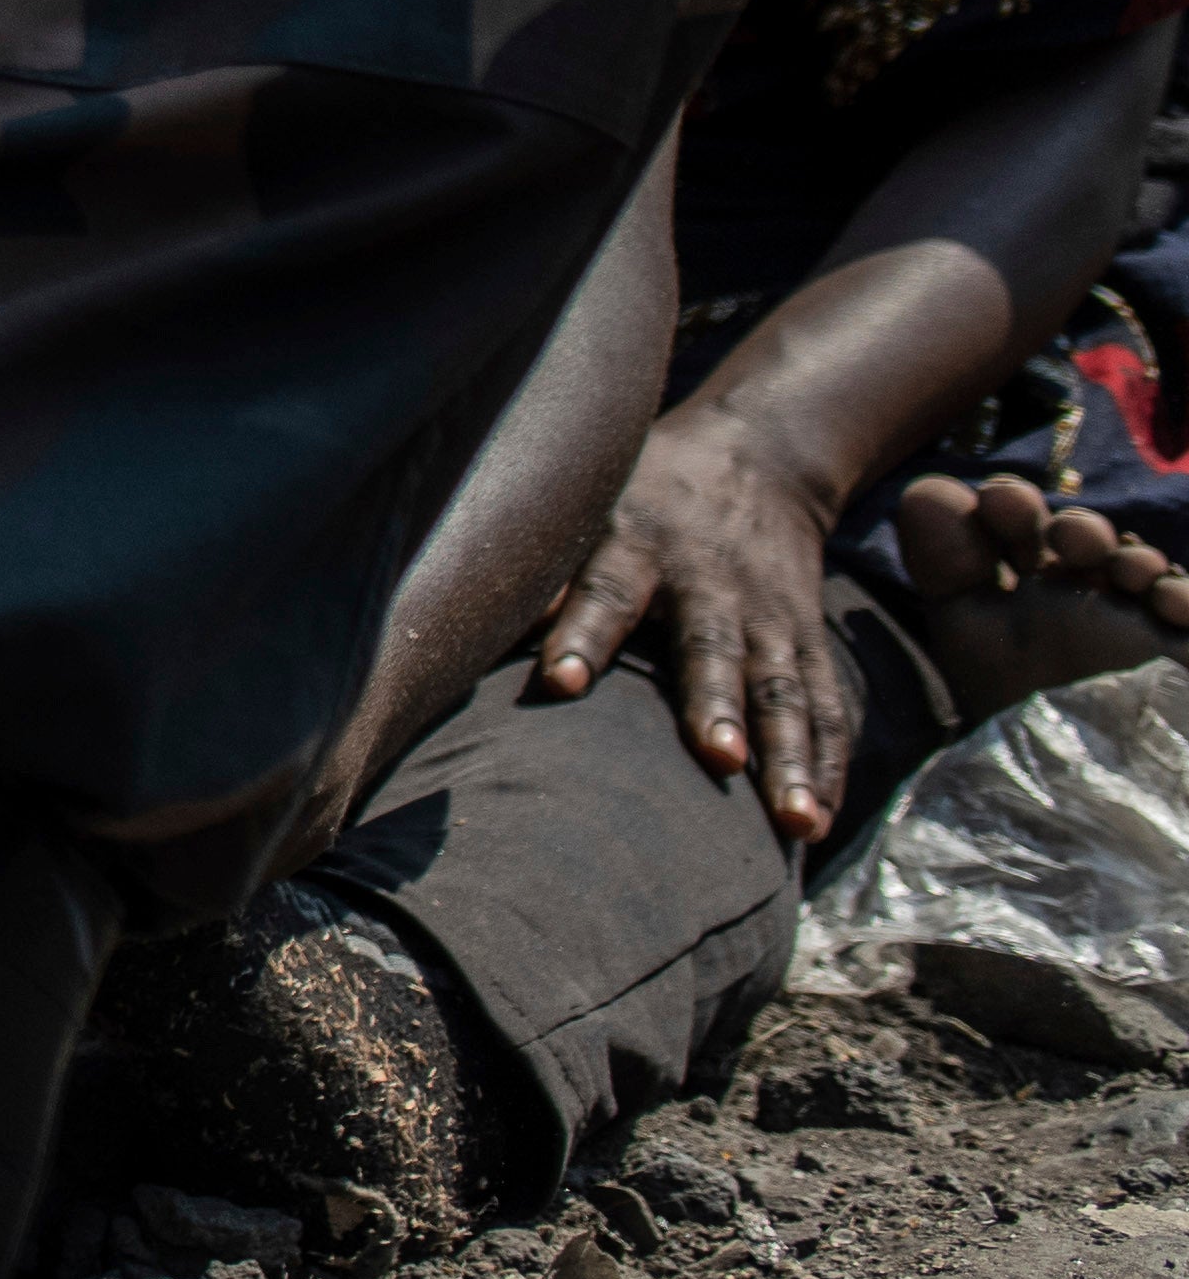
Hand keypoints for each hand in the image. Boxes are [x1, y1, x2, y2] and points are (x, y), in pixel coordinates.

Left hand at [535, 405, 865, 841]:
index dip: (581, 632)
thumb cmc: (640, 497)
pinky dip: (828, 761)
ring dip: (792, 757)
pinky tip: (821, 818)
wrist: (757, 455)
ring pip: (786, 686)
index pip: (605, 588)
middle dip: (716, 703)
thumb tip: (450, 615)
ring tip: (799, 823)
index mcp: (636, 542)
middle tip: (719, 758)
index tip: (561, 683)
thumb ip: (538, 564)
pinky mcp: (808, 638)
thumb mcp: (587, 504)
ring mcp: (768, 613)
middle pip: (714, 645)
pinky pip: (826, 703)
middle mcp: (709, 581)